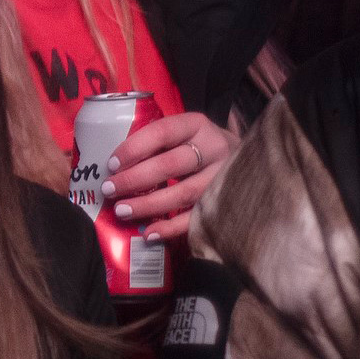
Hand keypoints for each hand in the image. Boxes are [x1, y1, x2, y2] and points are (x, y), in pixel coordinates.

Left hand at [103, 110, 233, 242]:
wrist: (250, 159)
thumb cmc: (199, 146)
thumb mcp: (182, 134)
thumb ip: (156, 144)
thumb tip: (115, 167)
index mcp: (196, 125)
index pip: (162, 132)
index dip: (134, 148)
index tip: (111, 164)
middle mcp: (214, 148)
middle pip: (171, 165)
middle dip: (136, 179)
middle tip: (109, 190)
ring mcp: (223, 176)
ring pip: (183, 193)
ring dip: (149, 204)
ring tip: (122, 211)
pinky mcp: (225, 202)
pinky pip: (196, 218)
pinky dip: (171, 228)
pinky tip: (149, 233)